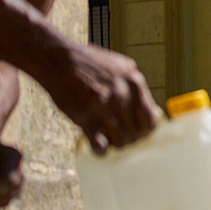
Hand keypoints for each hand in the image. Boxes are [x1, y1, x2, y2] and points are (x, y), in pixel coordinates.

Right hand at [43, 44, 159, 152]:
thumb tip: (154, 111)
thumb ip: (136, 86)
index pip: (150, 120)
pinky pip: (100, 145)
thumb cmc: (88, 64)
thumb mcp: (120, 67)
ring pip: (120, 141)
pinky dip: (100, 150)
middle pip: (136, 133)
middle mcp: (122, 95)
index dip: (143, 131)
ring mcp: (103, 106)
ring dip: (115, 143)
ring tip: (107, 138)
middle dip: (129, 138)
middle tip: (119, 136)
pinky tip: (97, 145)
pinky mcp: (84, 116)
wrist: (56, 59)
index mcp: (134, 82)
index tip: (135, 132)